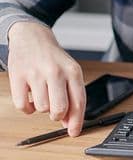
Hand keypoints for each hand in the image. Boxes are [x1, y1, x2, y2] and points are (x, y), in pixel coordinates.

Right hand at [7, 21, 85, 136]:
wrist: (32, 37)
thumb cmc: (53, 59)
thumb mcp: (69, 73)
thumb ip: (72, 96)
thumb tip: (69, 123)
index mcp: (73, 71)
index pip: (78, 102)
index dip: (77, 121)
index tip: (74, 132)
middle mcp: (56, 72)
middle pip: (59, 109)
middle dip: (58, 116)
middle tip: (56, 111)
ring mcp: (36, 74)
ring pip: (41, 109)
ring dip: (42, 108)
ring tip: (43, 95)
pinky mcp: (17, 76)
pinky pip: (22, 106)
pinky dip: (26, 108)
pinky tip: (30, 98)